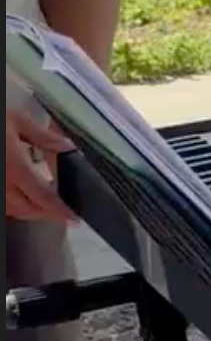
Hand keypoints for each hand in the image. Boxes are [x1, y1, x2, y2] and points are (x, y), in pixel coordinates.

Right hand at [5, 108, 75, 224]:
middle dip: (47, 214)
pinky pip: (4, 207)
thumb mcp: (16, 121)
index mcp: (15, 168)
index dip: (59, 211)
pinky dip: (16, 207)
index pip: (43, 197)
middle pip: (29, 210)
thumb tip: (68, 147)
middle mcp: (4, 186)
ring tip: (45, 206)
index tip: (73, 219)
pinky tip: (23, 198)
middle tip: (62, 212)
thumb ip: (43, 137)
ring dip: (32, 212)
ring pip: (15, 211)